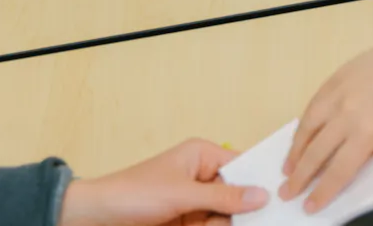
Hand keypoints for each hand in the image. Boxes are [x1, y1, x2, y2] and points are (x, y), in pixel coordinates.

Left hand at [59, 139, 267, 225]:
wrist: (94, 218)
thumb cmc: (133, 194)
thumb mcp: (183, 195)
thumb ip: (224, 198)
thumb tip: (261, 195)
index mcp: (202, 155)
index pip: (242, 165)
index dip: (258, 181)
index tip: (278, 198)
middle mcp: (200, 175)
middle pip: (236, 194)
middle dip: (243, 210)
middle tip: (265, 220)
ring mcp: (193, 200)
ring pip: (224, 214)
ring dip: (227, 223)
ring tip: (211, 224)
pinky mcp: (185, 220)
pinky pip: (211, 225)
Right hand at [280, 0, 372, 213]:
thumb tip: (353, 167)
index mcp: (367, 132)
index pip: (337, 170)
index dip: (322, 191)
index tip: (309, 206)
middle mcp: (347, 113)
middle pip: (315, 152)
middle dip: (299, 177)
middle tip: (286, 193)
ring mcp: (338, 92)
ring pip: (307, 126)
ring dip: (294, 150)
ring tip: (287, 167)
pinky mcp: (336, 75)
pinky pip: (313, 103)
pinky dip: (303, 123)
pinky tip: (300, 135)